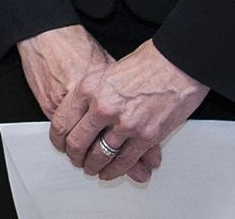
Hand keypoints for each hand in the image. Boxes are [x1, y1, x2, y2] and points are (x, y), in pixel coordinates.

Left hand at [49, 38, 205, 183]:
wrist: (177, 63)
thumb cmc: (146, 63)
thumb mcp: (106, 72)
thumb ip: (92, 93)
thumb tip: (83, 114)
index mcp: (88, 88)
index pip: (62, 121)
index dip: (58, 138)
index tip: (60, 144)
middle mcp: (103, 107)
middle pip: (77, 142)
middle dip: (75, 156)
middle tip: (76, 160)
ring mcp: (124, 124)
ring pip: (100, 155)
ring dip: (94, 166)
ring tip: (93, 169)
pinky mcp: (146, 136)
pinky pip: (125, 160)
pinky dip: (116, 170)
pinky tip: (110, 172)